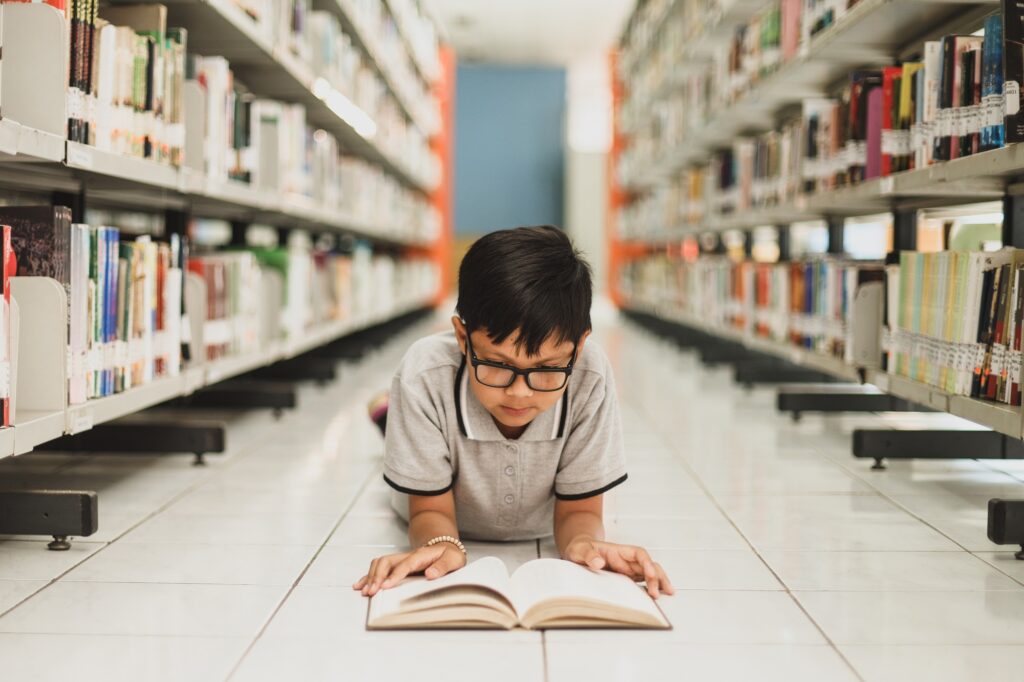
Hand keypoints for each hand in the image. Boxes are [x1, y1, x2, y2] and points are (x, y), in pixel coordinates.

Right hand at [352, 543, 467, 596]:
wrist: (448, 548)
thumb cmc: (450, 556)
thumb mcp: (453, 560)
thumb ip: (443, 567)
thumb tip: (430, 574)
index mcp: (421, 555)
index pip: (405, 565)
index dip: (394, 575)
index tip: (385, 586)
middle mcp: (408, 556)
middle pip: (387, 562)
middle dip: (377, 577)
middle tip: (371, 592)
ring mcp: (401, 559)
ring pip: (380, 563)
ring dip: (371, 576)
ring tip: (364, 591)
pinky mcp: (397, 565)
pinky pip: (380, 568)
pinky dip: (368, 576)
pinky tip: (360, 585)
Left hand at [564, 537, 674, 597]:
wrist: (578, 553)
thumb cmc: (580, 549)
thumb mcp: (579, 549)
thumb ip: (588, 554)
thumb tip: (599, 563)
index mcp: (618, 551)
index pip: (638, 554)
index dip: (646, 562)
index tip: (649, 572)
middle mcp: (626, 560)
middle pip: (648, 565)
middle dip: (655, 577)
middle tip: (657, 592)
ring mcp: (627, 570)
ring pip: (649, 574)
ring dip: (659, 582)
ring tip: (668, 592)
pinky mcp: (625, 579)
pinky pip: (642, 582)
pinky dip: (651, 587)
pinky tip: (658, 595)